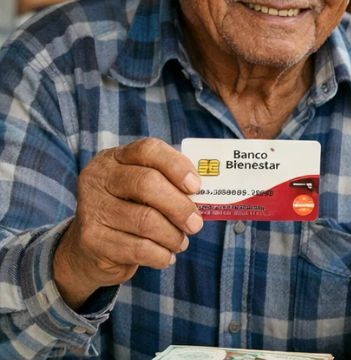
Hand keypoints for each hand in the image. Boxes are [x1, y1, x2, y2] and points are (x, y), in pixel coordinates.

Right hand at [53, 138, 204, 308]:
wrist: (89, 250)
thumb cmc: (129, 212)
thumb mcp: (145, 191)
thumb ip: (170, 185)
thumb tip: (205, 195)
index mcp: (115, 158)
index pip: (148, 150)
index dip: (177, 166)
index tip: (196, 187)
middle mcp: (98, 178)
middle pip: (147, 184)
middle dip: (179, 206)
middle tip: (196, 224)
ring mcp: (91, 208)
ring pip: (145, 220)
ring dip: (172, 236)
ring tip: (181, 242)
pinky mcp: (91, 239)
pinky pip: (138, 248)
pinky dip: (160, 255)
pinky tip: (166, 256)